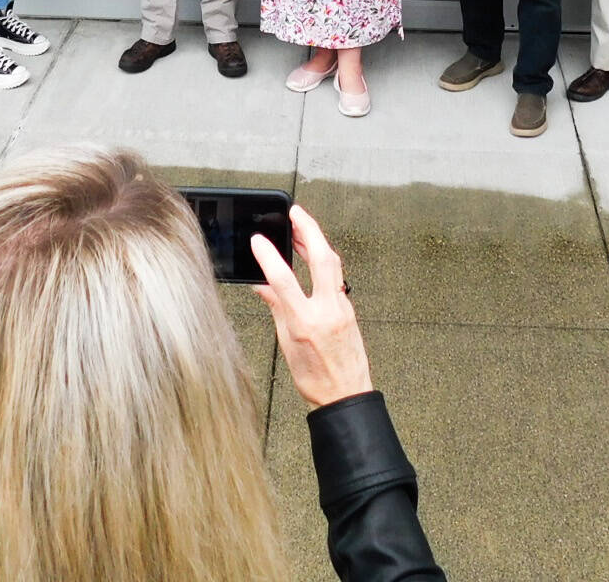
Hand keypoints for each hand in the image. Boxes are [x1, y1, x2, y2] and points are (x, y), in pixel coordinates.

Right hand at [251, 203, 373, 409]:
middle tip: (295, 212)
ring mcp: (342, 308)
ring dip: (317, 241)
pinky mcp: (349, 310)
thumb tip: (263, 285)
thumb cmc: (315, 378)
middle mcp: (327, 311)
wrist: (347, 395)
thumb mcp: (287, 345)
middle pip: (322, 259)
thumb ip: (277, 309)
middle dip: (309, 230)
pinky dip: (324, 260)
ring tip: (301, 228)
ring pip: (333, 264)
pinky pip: (336, 277)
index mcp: (305, 323)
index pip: (284, 281)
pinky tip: (313, 256)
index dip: (269, 257)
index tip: (259, 240)